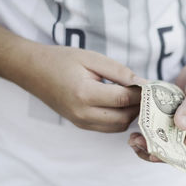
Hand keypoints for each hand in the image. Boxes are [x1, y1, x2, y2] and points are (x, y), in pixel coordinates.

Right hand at [24, 44, 146, 131]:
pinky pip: (108, 127)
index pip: (124, 99)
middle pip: (124, 117)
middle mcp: (83, 114)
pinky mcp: (81, 125)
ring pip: (118, 126)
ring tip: (135, 97)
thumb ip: (119, 71)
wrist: (33, 71)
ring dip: (131, 114)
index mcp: (85, 94)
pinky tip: (122, 104)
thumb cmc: (61, 60)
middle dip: (139, 106)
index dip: (142, 93)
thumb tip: (143, 83)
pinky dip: (120, 118)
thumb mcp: (91, 58)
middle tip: (147, 92)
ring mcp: (81, 122)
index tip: (153, 85)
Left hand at [128, 56, 185, 161]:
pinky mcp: (173, 114)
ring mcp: (182, 123)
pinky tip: (137, 121)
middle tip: (134, 142)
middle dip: (153, 148)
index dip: (169, 156)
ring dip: (148, 138)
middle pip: (172, 148)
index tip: (151, 152)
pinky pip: (159, 123)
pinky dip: (149, 124)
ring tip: (132, 136)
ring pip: (163, 138)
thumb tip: (180, 125)